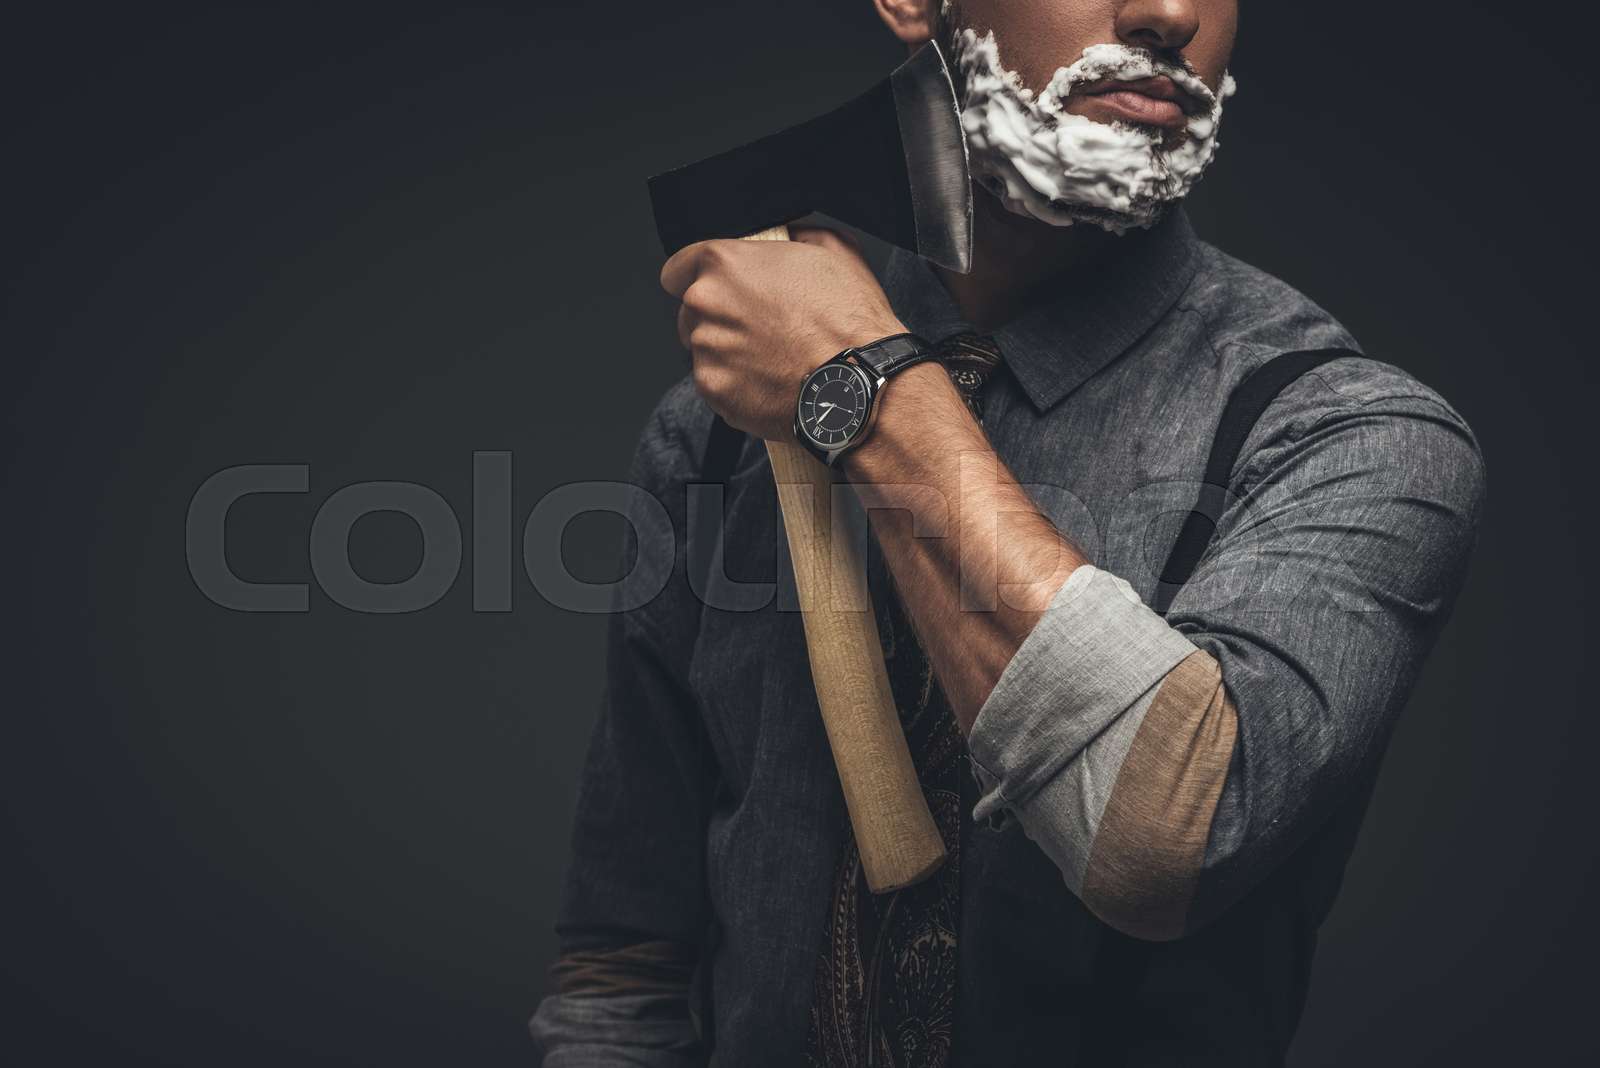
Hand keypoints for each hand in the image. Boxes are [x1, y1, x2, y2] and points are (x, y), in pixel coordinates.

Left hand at [659, 227, 908, 441]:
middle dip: (718, 318)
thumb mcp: (833, 250)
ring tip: (771, 357)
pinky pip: (715, 383)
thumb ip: (795, 235)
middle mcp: (705, 304)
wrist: (856, 384)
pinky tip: (770, 380)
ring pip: (703, 349)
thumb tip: (790, 234)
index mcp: (725, 263)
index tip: (718, 291)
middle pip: (691, 312)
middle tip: (760, 328)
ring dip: (728, 352)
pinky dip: (736, 384)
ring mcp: (706, 349)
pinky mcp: (713, 389)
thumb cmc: (847, 319)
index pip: (677, 269)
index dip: (697, 279)